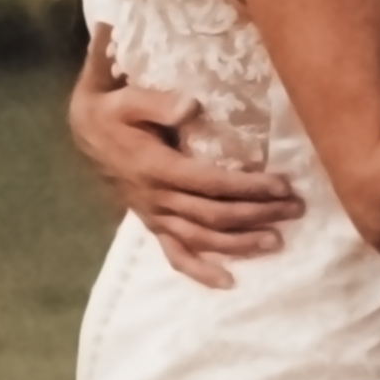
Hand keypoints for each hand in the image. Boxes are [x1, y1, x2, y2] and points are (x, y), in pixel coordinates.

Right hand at [66, 34, 297, 291]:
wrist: (83, 130)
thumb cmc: (112, 109)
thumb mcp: (128, 97)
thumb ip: (158, 103)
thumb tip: (191, 106)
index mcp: (155, 168)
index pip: (211, 183)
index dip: (248, 187)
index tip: (282, 184)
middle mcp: (156, 198)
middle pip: (214, 215)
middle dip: (258, 214)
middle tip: (296, 209)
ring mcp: (154, 215)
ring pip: (201, 239)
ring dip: (240, 244)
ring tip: (277, 241)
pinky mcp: (151, 224)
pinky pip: (174, 254)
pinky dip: (200, 271)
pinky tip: (228, 282)